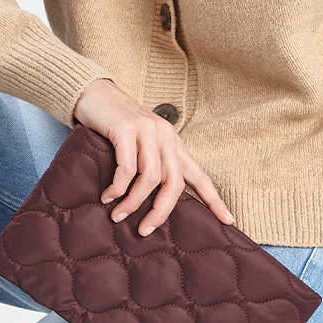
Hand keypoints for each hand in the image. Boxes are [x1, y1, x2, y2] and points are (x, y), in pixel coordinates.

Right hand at [72, 78, 233, 236]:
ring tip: (118, 214)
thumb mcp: (141, 144)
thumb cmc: (116, 124)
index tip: (228, 220)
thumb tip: (153, 204)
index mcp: (173, 142)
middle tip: (145, 230)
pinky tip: (108, 196)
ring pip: (151, 178)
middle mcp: (165, 135)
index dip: (214, 199)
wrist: (95, 92)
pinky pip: (128, 168)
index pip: (199, 175)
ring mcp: (147, 130)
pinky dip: (118, 187)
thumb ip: (151, 166)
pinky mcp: (126, 128)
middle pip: (174, 182)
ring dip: (133, 202)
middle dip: (161, 211)